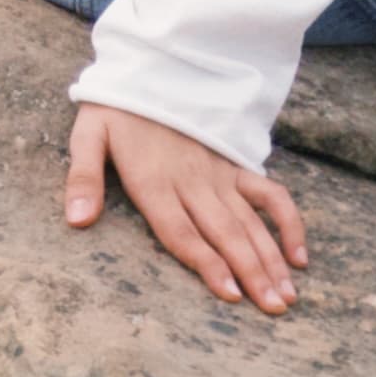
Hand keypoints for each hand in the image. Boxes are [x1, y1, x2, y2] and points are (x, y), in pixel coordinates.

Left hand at [64, 102, 308, 310]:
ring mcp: (218, 173)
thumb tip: (76, 220)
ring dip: (270, 260)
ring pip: (249, 222)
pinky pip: (269, 194)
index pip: (182, 231)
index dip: (206, 263)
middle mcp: (191, 181)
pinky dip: (288, 222)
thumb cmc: (115, 108)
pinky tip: (299, 256)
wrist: (150, 65)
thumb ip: (83, 177)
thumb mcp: (88, 135)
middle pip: (224, 234)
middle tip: (272, 311)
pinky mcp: (234, 164)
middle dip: (250, 274)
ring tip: (286, 298)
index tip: (229, 295)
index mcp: (154, 180)